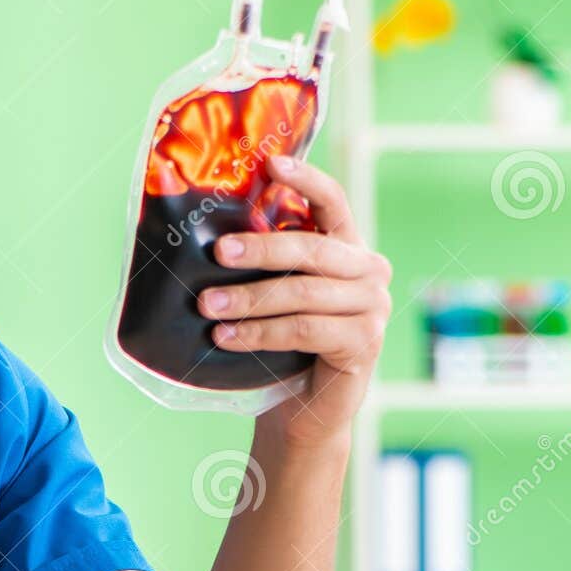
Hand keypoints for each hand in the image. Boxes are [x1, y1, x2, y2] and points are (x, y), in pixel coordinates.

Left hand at [198, 155, 391, 449]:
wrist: (300, 407)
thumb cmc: (279, 341)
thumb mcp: (269, 293)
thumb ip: (256, 263)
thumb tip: (198, 234)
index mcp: (346, 246)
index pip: (332, 201)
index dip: (306, 180)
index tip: (272, 163)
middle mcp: (368, 270)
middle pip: (312, 249)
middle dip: (261, 249)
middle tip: (218, 251)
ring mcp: (372, 307)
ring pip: (304, 293)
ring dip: (250, 299)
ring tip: (207, 305)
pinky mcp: (364, 343)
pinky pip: (306, 330)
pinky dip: (260, 332)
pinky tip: (227, 337)